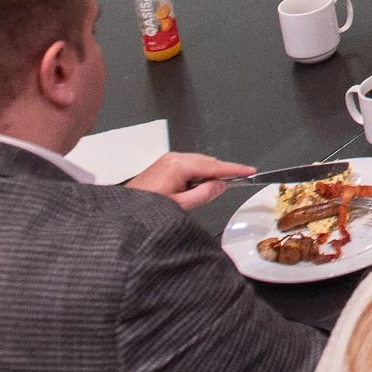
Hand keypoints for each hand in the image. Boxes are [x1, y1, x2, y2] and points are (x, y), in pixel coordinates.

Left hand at [128, 152, 253, 209]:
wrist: (121, 213)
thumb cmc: (147, 211)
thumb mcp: (181, 206)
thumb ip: (204, 194)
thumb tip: (222, 184)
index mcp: (179, 165)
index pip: (214, 166)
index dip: (234, 170)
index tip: (250, 171)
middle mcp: (173, 157)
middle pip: (207, 162)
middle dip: (221, 172)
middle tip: (235, 183)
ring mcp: (167, 160)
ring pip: (197, 164)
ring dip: (208, 175)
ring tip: (213, 190)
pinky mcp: (162, 166)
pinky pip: (187, 166)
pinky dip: (197, 175)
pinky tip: (197, 187)